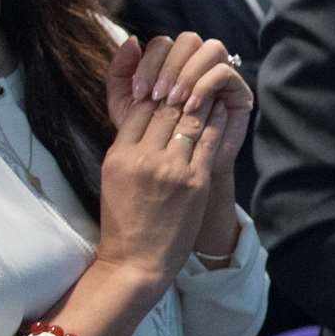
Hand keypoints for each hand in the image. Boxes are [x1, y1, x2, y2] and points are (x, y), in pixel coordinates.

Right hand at [96, 38, 230, 284]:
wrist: (137, 261)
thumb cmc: (124, 220)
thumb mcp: (113, 175)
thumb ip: (127, 142)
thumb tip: (144, 109)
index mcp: (119, 155)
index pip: (140, 107)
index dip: (158, 89)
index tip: (171, 78)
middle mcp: (143, 158)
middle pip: (166, 107)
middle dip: (182, 88)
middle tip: (195, 74)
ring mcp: (170, 169)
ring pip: (189, 118)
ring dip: (202, 98)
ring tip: (210, 85)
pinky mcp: (194, 181)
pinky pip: (208, 139)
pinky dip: (215, 120)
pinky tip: (221, 107)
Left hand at [108, 33, 252, 174]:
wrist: (177, 175)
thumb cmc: (152, 141)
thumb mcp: (129, 108)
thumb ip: (121, 76)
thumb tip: (130, 41)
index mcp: (173, 61)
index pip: (162, 44)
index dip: (149, 63)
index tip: (139, 92)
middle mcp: (198, 63)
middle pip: (187, 40)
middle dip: (168, 66)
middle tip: (157, 95)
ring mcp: (220, 73)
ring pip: (210, 49)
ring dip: (188, 73)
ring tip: (174, 101)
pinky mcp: (238, 89)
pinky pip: (224, 72)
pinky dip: (205, 85)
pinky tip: (191, 107)